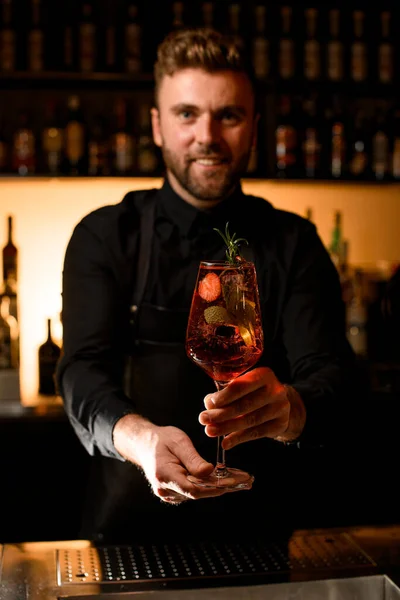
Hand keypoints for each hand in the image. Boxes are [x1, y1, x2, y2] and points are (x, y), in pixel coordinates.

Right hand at [113, 414, 242, 503]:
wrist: (144, 444)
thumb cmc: (161, 439)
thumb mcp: (178, 442)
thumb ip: (193, 459)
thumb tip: (210, 472)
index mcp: (166, 476)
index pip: (194, 489)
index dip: (215, 488)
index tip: (233, 483)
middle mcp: (166, 490)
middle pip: (200, 493)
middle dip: (224, 487)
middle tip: (246, 480)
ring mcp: (169, 494)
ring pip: (199, 493)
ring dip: (220, 486)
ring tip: (241, 478)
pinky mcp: (174, 493)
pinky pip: (195, 491)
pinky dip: (210, 485)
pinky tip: (225, 478)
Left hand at [199, 367, 305, 449]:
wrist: (279, 405)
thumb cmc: (254, 392)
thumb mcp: (244, 386)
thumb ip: (227, 392)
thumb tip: (209, 404)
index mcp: (264, 375)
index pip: (242, 386)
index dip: (225, 396)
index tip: (209, 403)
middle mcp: (275, 390)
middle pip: (245, 405)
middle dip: (222, 413)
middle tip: (204, 419)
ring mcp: (280, 408)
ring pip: (250, 420)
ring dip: (227, 427)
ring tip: (210, 431)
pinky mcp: (280, 424)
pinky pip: (256, 433)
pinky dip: (238, 438)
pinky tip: (226, 442)